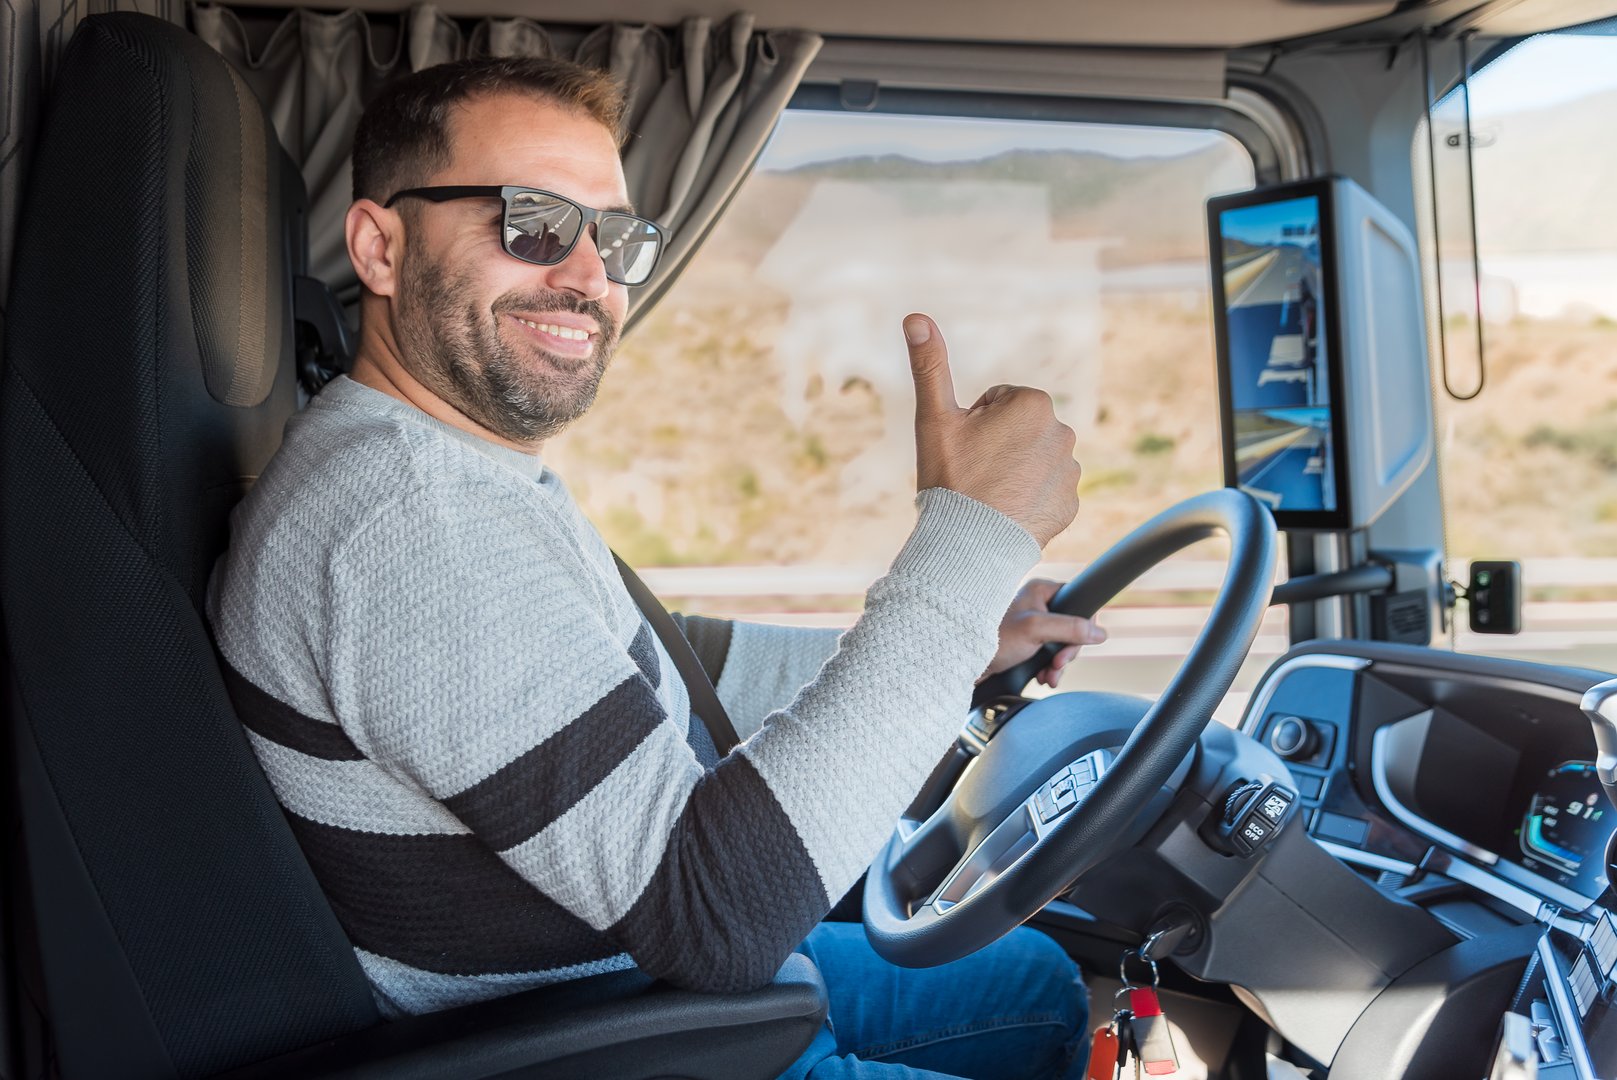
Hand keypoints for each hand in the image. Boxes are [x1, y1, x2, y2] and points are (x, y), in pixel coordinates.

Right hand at [904, 314, 1080, 546]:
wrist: (969, 546)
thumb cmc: (950, 478)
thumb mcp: (934, 418)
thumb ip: (929, 365)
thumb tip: (914, 316)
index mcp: (1032, 404)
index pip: (997, 403)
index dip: (974, 425)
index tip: (965, 449)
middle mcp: (1062, 432)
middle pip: (1017, 431)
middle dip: (997, 446)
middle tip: (974, 474)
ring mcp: (1070, 471)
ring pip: (1032, 461)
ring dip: (1013, 472)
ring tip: (989, 496)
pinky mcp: (1070, 504)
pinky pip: (1045, 493)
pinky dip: (1027, 501)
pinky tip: (1006, 514)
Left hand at [982, 579, 1107, 688]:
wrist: (966, 661)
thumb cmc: (994, 638)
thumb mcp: (1036, 630)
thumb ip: (1070, 628)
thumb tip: (1100, 633)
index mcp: (1041, 590)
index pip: (1080, 602)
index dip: (1083, 627)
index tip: (1072, 648)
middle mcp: (1038, 603)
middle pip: (1073, 627)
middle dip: (1067, 653)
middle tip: (1056, 665)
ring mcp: (1033, 623)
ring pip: (1062, 644)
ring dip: (1058, 664)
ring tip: (1048, 677)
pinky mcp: (1027, 641)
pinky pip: (1049, 653)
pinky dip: (1049, 668)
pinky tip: (1042, 677)